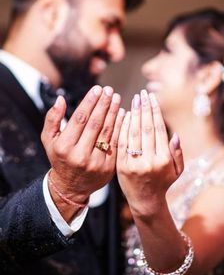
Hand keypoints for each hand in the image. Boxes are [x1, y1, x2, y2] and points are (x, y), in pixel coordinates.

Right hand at [41, 85, 124, 218]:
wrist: (71, 186)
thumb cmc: (60, 158)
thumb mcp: (49, 140)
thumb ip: (52, 119)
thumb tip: (60, 99)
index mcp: (65, 147)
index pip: (80, 119)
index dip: (90, 102)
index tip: (97, 89)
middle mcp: (80, 155)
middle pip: (95, 123)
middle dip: (104, 104)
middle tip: (110, 90)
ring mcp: (96, 163)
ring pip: (107, 132)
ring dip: (113, 113)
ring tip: (117, 98)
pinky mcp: (109, 167)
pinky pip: (116, 143)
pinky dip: (120, 127)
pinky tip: (123, 114)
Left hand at [116, 90, 183, 217]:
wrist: (145, 201)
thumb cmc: (162, 183)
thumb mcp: (177, 170)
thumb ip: (177, 152)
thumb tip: (174, 134)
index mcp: (164, 159)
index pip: (159, 129)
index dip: (155, 111)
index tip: (152, 98)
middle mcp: (150, 160)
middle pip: (146, 128)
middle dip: (144, 108)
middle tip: (142, 93)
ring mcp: (134, 163)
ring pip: (133, 133)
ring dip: (133, 114)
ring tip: (133, 99)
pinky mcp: (121, 166)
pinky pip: (122, 142)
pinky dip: (123, 127)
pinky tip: (123, 115)